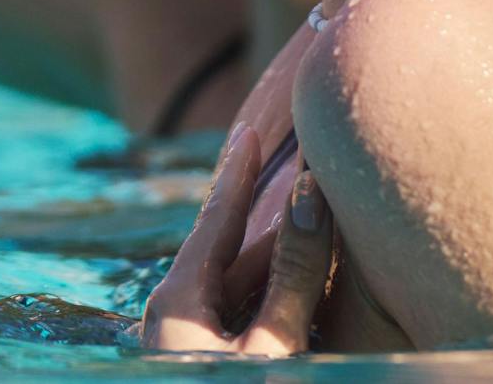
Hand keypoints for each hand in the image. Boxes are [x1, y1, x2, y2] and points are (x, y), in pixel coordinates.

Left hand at [139, 124, 334, 355]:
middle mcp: (172, 316)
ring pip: (235, 290)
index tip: (249, 132)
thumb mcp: (272, 344)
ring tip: (320, 242)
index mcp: (177, 301)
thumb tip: (309, 198)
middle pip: (231, 255)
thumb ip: (293, 275)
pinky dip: (267, 300)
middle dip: (275, 226)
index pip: (215, 219)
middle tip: (312, 187)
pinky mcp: (197, 361)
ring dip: (276, 268)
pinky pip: (233, 319)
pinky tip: (298, 298)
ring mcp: (182, 343)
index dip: (239, 173)